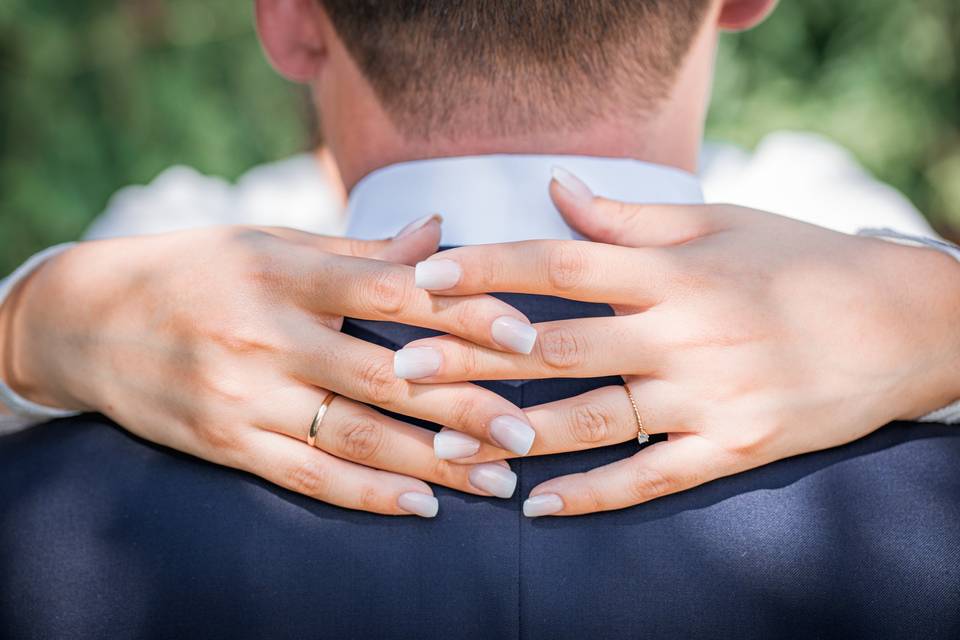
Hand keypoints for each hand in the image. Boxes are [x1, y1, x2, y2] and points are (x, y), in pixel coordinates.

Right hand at [0, 218, 534, 515]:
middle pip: (385, 374)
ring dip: (433, 462)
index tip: (525, 333)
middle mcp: (265, 334)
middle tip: (529, 429)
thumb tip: (441, 234)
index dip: (463, 312)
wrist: (86, 320)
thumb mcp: (271, 242)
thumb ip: (360, 251)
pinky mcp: (224, 444)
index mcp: (284, 270)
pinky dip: (367, 493)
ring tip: (496, 481)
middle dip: (465, 405)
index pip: (391, 292)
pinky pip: (306, 474)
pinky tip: (420, 505)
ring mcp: (243, 394)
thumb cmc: (196, 269)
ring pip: (355, 435)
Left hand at [396, 170, 959, 514]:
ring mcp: (712, 394)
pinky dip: (595, 493)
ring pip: (595, 418)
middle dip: (476, 357)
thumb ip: (629, 219)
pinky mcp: (737, 447)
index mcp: (675, 271)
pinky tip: (538, 507)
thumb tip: (555, 190)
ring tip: (448, 447)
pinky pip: (654, 477)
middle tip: (402, 368)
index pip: (562, 266)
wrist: (903, 323)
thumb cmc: (802, 261)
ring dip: (516, 432)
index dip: (491, 270)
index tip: (426, 278)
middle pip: (559, 345)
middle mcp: (686, 332)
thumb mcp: (721, 223)